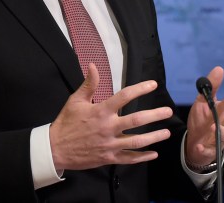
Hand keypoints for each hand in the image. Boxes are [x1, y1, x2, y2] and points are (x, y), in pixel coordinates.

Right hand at [49, 63, 173, 170]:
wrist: (55, 149)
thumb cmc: (66, 123)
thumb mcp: (75, 100)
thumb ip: (88, 84)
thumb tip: (93, 65)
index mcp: (100, 111)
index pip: (124, 96)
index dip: (140, 89)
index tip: (153, 85)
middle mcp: (108, 127)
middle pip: (136, 120)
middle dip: (155, 115)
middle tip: (168, 111)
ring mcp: (109, 144)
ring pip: (136, 141)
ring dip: (154, 137)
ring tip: (166, 133)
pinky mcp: (108, 158)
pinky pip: (129, 158)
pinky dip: (142, 157)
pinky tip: (154, 154)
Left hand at [185, 66, 223, 166]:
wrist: (194, 144)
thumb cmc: (202, 120)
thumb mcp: (203, 102)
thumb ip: (211, 87)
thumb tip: (220, 68)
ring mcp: (219, 138)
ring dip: (221, 130)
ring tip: (213, 126)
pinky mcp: (211, 151)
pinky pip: (210, 151)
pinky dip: (205, 149)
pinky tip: (199, 146)